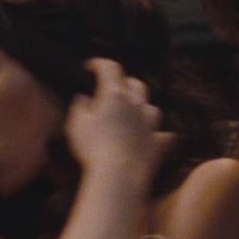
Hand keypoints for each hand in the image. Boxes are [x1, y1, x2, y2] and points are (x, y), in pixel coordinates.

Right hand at [62, 59, 171, 189]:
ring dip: (142, 107)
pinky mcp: (157, 143)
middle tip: (112, 90)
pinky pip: (163, 135)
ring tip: (133, 113)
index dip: (99, 64)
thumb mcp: (76, 124)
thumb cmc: (93, 147)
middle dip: (124, 83)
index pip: (110, 68)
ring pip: (151, 106)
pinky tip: (156, 137)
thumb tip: (82, 98)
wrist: (119, 174)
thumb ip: (79, 107)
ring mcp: (149, 123)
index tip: (90, 67)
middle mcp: (136, 104)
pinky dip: (158, 135)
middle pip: (135, 84)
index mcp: (114, 94)